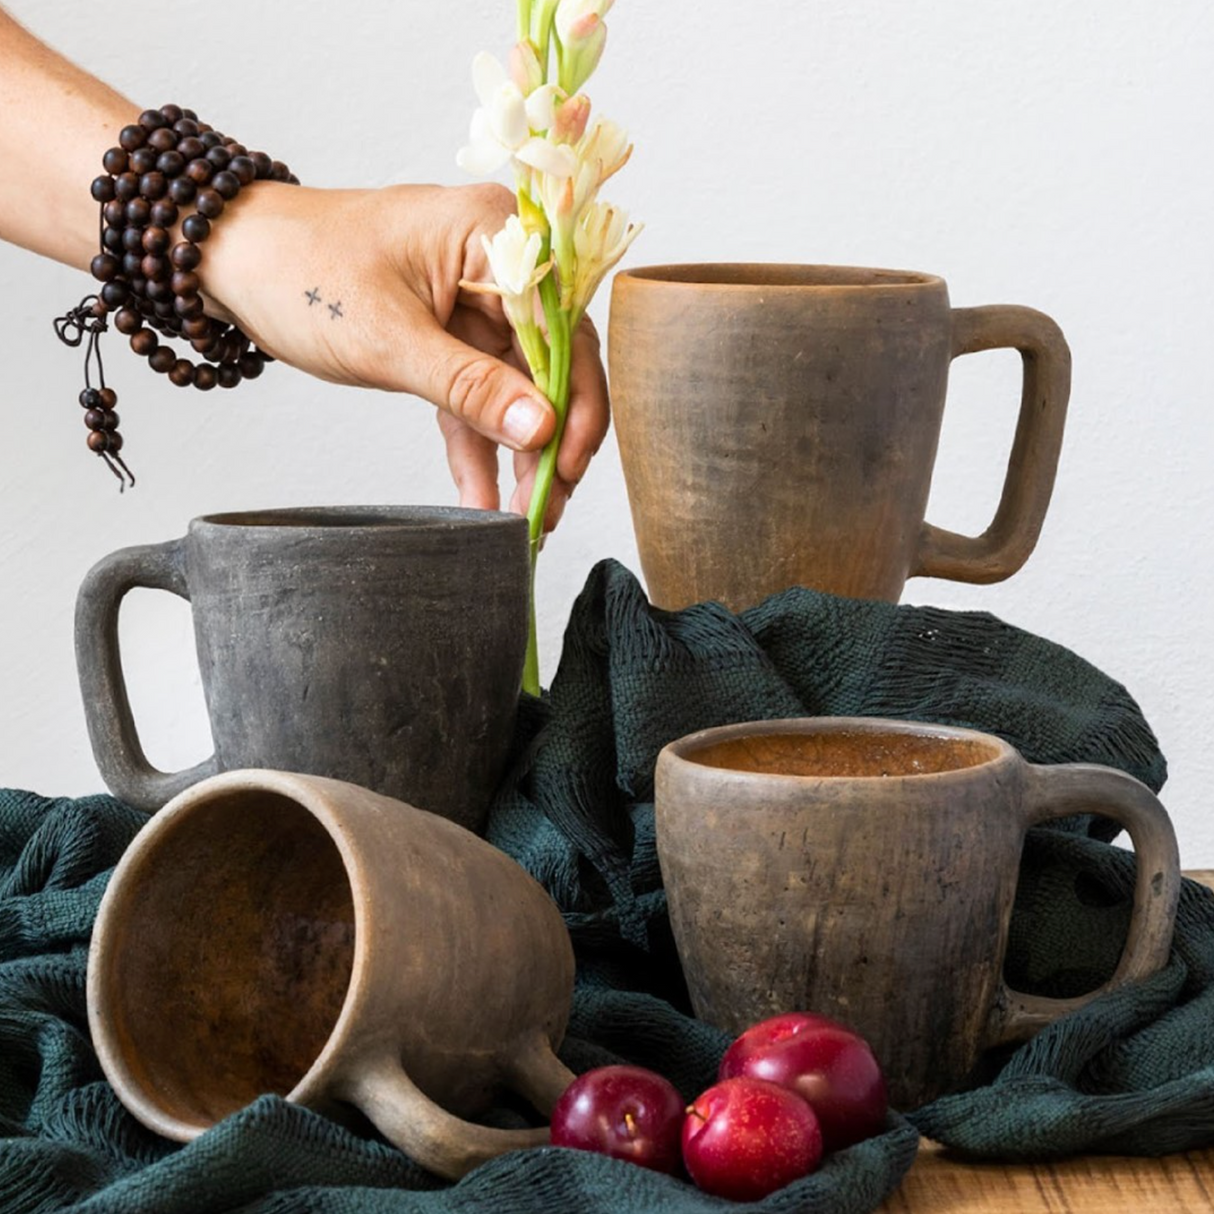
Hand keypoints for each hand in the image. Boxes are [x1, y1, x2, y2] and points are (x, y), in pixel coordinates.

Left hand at [199, 181, 608, 527]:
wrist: (230, 261)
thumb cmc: (300, 272)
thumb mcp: (389, 338)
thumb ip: (470, 387)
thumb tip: (541, 431)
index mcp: (494, 235)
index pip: (564, 326)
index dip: (577, 399)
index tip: (568, 462)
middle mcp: (498, 263)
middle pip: (552, 361)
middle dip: (552, 438)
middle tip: (550, 503)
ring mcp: (474, 302)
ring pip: (520, 388)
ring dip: (521, 452)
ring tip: (526, 515)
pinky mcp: (448, 336)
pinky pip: (478, 398)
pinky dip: (479, 446)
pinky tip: (483, 499)